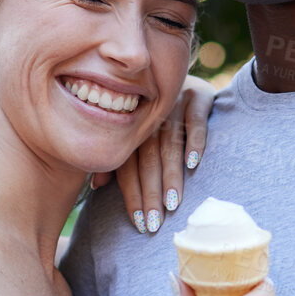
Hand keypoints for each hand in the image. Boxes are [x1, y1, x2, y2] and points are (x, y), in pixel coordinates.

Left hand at [90, 74, 213, 233]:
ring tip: (172, 204)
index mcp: (132, 128)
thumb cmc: (157, 115)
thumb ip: (117, 159)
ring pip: (169, 144)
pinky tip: (193, 165)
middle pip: (148, 159)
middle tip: (154, 224)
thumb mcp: (135, 133)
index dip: (132, 195)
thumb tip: (96, 186)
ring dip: (171, 176)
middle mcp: (150, 116)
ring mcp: (174, 104)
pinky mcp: (198, 95)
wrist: (179, 71)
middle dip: (150, 193)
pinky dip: (194, 142)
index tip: (138, 223)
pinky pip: (196, 120)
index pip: (128, 166)